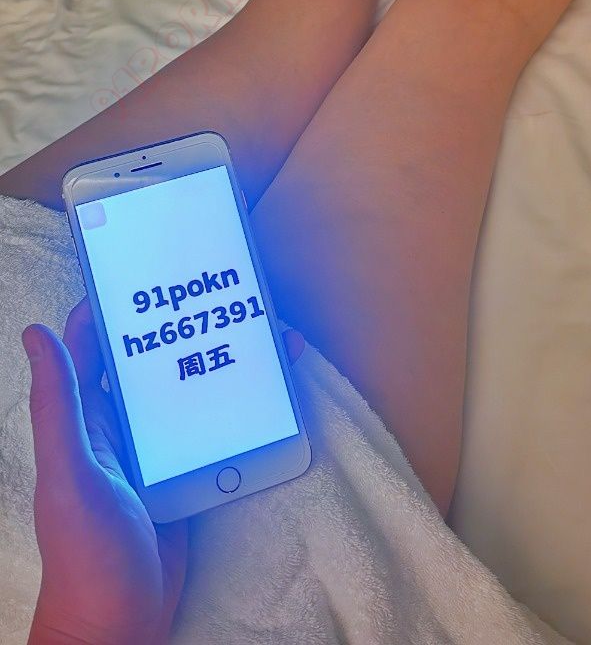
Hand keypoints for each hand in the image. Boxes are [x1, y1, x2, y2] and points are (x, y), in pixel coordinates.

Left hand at [23, 298, 304, 644]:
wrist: (121, 625)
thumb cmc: (85, 552)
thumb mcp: (72, 474)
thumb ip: (59, 406)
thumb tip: (34, 332)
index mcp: (84, 418)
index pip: (92, 345)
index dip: (115, 305)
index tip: (149, 268)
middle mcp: (119, 424)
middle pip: (152, 361)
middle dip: (183, 326)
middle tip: (222, 292)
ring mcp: (156, 448)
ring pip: (189, 390)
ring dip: (219, 361)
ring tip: (261, 334)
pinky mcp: (187, 472)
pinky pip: (213, 427)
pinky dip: (239, 406)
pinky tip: (269, 391)